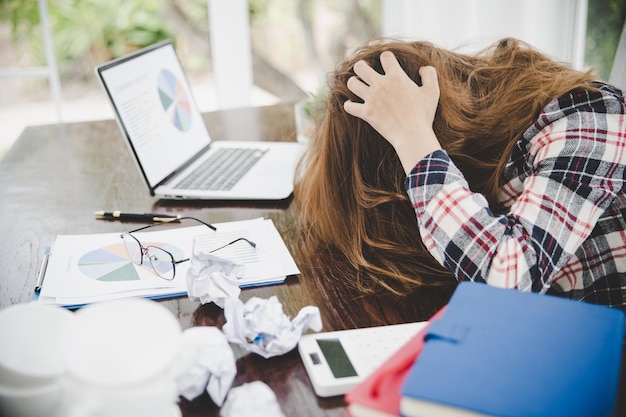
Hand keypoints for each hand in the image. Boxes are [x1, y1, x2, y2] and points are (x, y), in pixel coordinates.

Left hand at [344, 51, 441, 172]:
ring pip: (352, 83)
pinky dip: (349, 105)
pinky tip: (353, 104)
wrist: (412, 135)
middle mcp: (381, 85)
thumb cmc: (423, 114)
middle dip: (361, 66)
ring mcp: (371, 99)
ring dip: (354, 83)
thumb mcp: (432, 92)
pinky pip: (349, 106)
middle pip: (360, 67)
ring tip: (359, 86)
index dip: (386, 57)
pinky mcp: (366, 113)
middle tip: (365, 71)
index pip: (385, 56)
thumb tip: (422, 68)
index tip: (387, 62)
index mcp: (396, 77)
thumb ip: (430, 74)